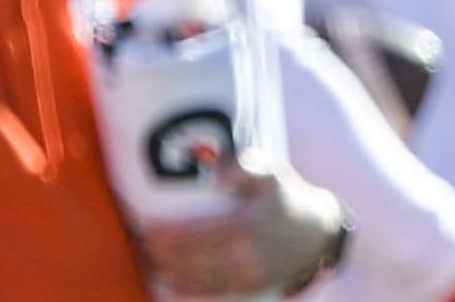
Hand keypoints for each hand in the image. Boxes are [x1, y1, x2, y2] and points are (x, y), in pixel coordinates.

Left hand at [138, 150, 345, 296]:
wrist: (316, 233)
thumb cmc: (287, 197)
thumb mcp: (271, 172)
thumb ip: (243, 165)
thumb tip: (213, 173)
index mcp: (244, 227)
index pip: (189, 236)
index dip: (161, 234)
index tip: (143, 225)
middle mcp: (242, 257)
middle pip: (185, 260)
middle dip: (156, 252)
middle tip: (139, 240)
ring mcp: (245, 277)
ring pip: (193, 279)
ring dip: (166, 270)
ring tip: (148, 258)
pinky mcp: (247, 288)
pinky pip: (208, 291)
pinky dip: (184, 287)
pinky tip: (168, 278)